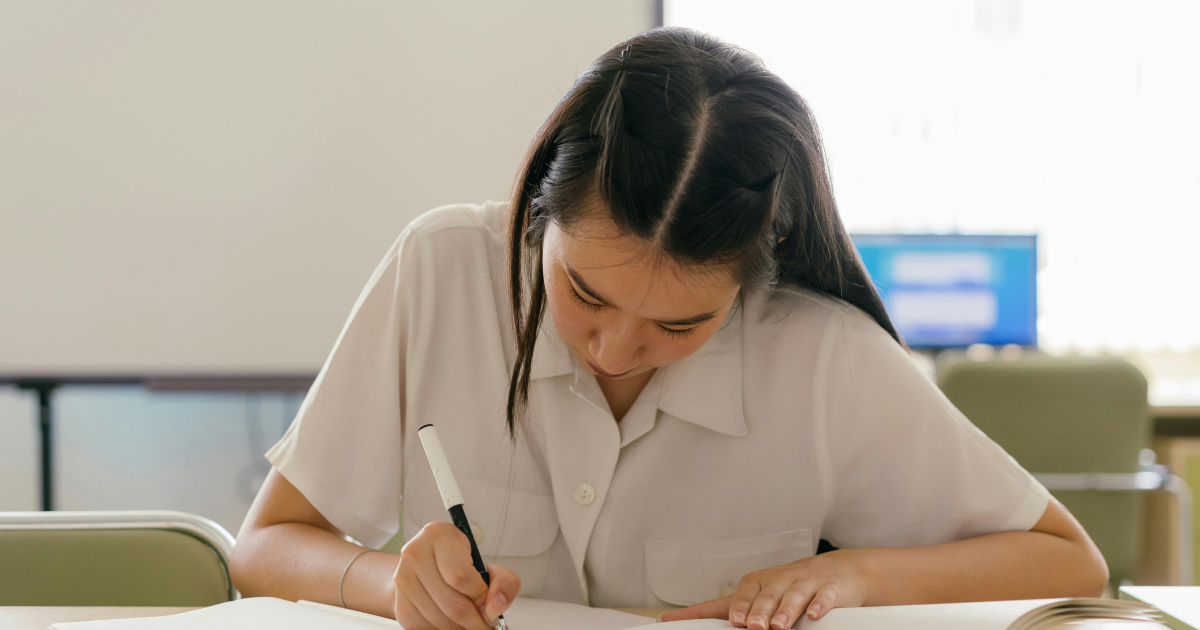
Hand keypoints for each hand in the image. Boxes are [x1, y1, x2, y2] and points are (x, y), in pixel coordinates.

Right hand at [393, 521, 520, 629]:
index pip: (460, 576)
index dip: (480, 598)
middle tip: (486, 624)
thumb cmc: (458, 563)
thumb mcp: (486, 565)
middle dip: (475, 621)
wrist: (427, 566)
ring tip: (471, 623)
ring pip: (439, 620)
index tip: (490, 606)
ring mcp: (403, 579)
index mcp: (439, 535)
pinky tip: (453, 623)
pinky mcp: (399, 603)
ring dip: (460, 628)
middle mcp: (415, 554)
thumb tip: (496, 608)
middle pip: (451, 603)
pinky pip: (425, 628)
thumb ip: (503, 583)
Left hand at [660, 550, 870, 629]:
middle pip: (768, 595)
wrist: (838, 570)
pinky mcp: (830, 589)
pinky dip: (819, 605)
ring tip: (778, 626)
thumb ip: (725, 608)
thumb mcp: (759, 593)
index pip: (744, 593)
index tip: (732, 620)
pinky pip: (824, 596)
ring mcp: (806, 584)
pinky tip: (814, 614)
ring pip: (794, 595)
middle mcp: (781, 580)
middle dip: (759, 610)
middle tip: (752, 626)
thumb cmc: (790, 584)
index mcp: (760, 582)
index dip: (738, 606)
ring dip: (785, 610)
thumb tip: (675, 617)